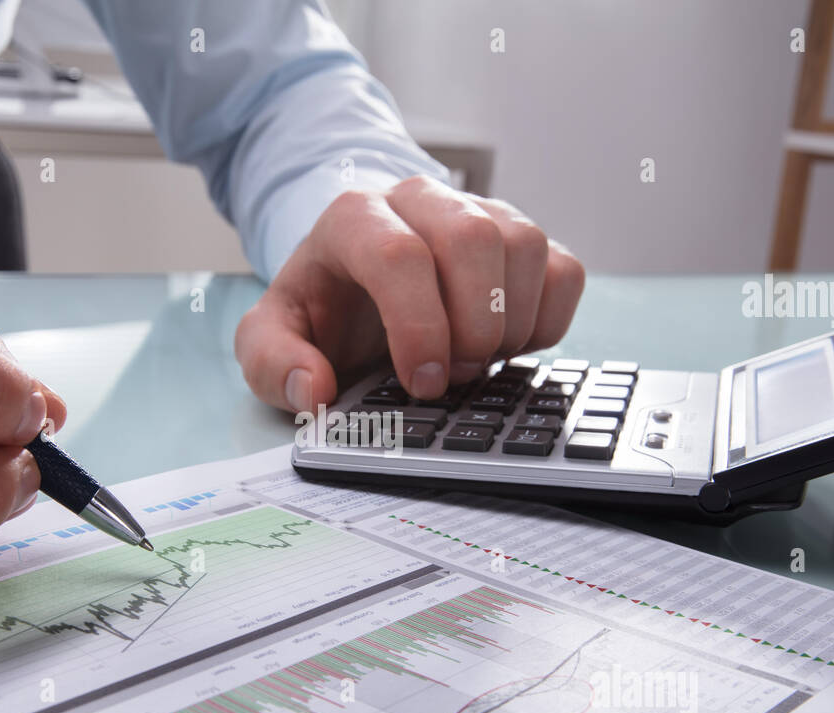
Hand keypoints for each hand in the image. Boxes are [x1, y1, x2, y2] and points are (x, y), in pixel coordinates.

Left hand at [234, 175, 583, 410]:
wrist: (355, 284)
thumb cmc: (322, 311)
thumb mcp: (270, 340)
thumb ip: (273, 364)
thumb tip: (312, 390)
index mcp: (355, 218)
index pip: (399, 257)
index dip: (419, 328)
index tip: (423, 382)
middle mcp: (422, 201)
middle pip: (473, 240)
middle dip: (472, 326)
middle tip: (453, 376)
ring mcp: (480, 212)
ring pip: (525, 247)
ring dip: (511, 323)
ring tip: (476, 363)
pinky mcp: (521, 239)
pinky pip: (563, 270)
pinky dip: (547, 320)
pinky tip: (509, 348)